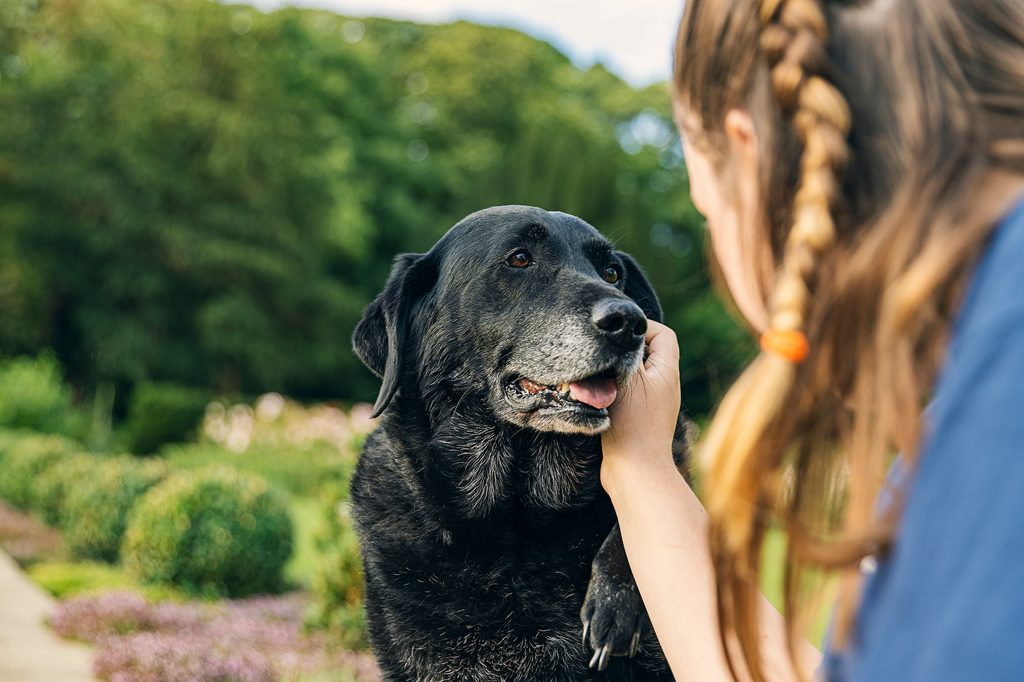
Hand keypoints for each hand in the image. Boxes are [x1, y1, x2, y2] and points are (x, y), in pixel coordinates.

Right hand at [601, 320, 680, 493]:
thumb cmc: (632, 423)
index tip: (617, 332)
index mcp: (667, 371)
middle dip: (625, 349)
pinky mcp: (641, 420)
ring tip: (597, 375)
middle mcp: (665, 386)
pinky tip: (597, 396)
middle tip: (603, 352)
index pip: (663, 334)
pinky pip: (629, 394)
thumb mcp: (628, 378)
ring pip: (635, 374)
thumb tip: (621, 333)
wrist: (635, 472)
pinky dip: (614, 390)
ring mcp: (654, 404)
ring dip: (616, 371)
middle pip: (648, 353)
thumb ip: (626, 351)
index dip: (642, 326)